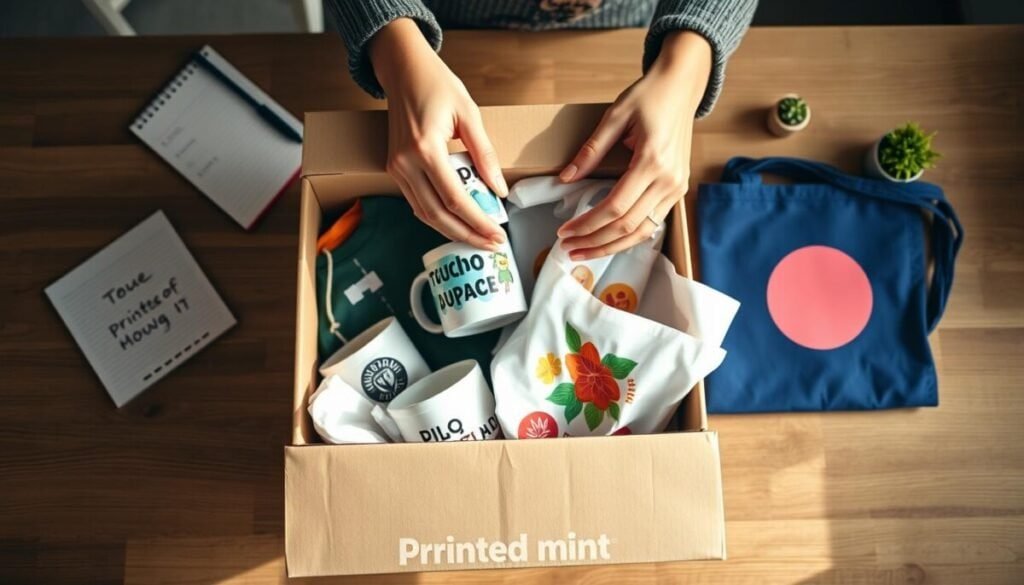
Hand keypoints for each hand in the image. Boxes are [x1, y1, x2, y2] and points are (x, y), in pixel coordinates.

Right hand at [370, 18, 508, 249]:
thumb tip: (499, 191)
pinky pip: (417, 202)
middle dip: (467, 234)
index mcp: (425, 148)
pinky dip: (438, 216)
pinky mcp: (394, 168)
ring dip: (452, 230)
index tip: (498, 234)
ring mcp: (396, 167)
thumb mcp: (470, 114)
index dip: (478, 222)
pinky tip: (458, 222)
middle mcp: (405, 163)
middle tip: (492, 245)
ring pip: (424, 214)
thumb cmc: (438, 85)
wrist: (404, 70)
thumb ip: (485, 154)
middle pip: (437, 215)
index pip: (455, 199)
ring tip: (478, 238)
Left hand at [557, 31, 711, 258]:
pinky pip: (652, 222)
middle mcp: (669, 180)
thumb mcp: (615, 116)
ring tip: (584, 251)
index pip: (614, 207)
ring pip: (642, 231)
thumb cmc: (649, 96)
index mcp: (652, 161)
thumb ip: (590, 150)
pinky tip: (608, 240)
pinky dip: (629, 236)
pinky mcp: (678, 189)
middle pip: (627, 225)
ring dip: (611, 246)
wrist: (681, 86)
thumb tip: (565, 178)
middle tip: (568, 247)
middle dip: (595, 241)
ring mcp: (677, 187)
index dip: (587, 224)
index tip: (564, 231)